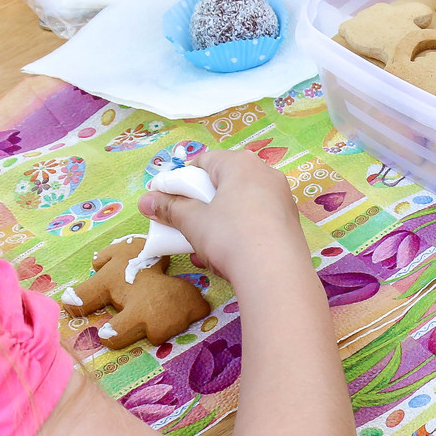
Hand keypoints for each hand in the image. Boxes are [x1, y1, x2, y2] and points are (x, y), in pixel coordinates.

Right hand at [137, 147, 306, 284]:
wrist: (276, 274)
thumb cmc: (230, 237)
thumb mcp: (193, 221)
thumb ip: (169, 208)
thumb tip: (145, 201)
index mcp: (241, 163)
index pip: (205, 161)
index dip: (182, 179)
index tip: (168, 199)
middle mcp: (266, 174)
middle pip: (224, 183)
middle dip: (201, 204)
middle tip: (184, 224)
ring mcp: (282, 198)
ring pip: (240, 205)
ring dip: (217, 223)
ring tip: (201, 248)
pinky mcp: (290, 223)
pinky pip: (256, 222)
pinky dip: (238, 234)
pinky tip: (225, 258)